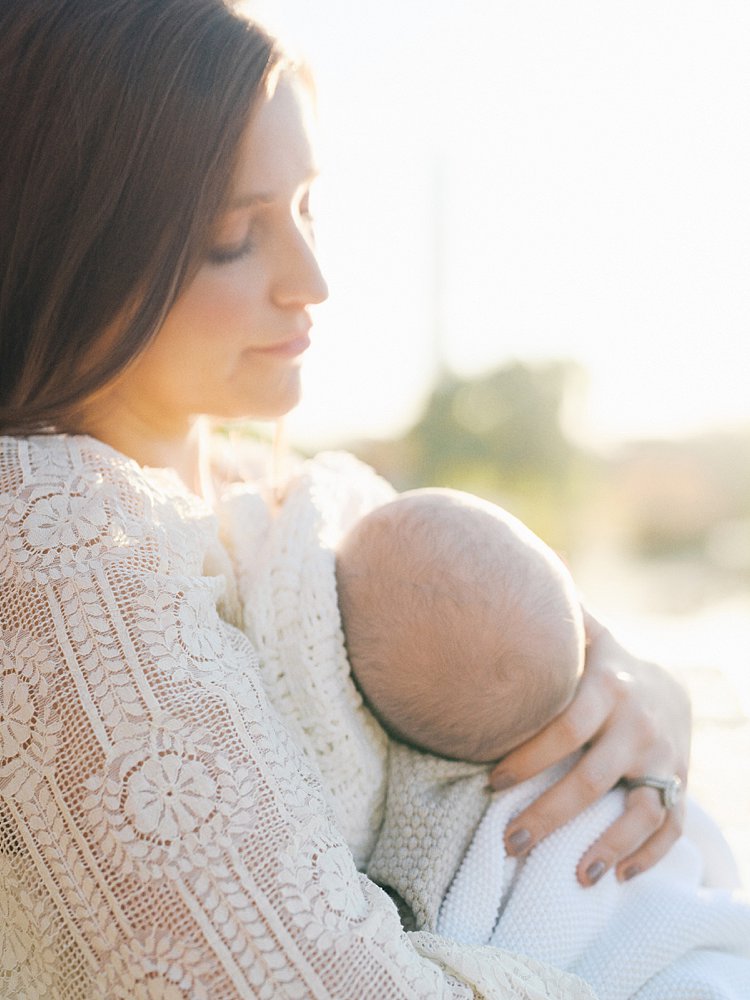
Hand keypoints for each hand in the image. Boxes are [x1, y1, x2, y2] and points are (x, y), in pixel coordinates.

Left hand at [488, 609, 691, 886]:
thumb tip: (519, 574)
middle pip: (593, 778)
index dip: (529, 757)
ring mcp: (664, 759)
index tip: (490, 781)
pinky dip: (649, 855)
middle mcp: (638, 725)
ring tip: (574, 876)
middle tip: (510, 843)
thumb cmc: (602, 666)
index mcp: (607, 688)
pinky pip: (670, 826)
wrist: (668, 687)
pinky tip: (617, 877)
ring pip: (640, 810)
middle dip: (551, 813)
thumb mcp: (584, 637)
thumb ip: (555, 617)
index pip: (566, 728)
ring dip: (607, 846)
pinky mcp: (680, 785)